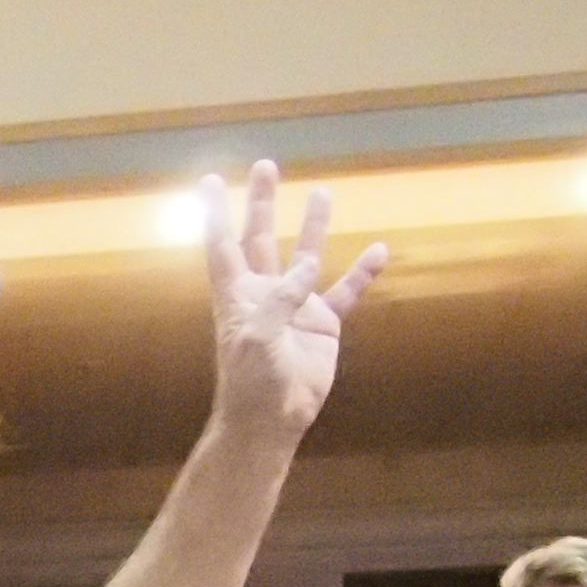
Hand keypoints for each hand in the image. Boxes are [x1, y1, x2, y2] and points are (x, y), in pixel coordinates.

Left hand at [203, 160, 386, 435]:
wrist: (273, 419)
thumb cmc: (252, 383)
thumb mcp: (258, 339)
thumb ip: (280, 300)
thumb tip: (306, 267)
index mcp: (236, 296)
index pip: (222, 245)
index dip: (214, 213)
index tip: (208, 181)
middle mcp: (264, 294)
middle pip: (259, 238)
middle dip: (261, 203)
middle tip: (266, 167)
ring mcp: (294, 306)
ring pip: (305, 255)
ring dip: (312, 225)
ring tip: (322, 192)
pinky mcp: (322, 324)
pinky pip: (345, 291)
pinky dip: (362, 271)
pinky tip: (378, 250)